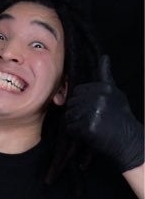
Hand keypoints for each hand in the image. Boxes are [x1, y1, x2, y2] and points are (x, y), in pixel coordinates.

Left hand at [65, 54, 143, 171]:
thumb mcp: (114, 92)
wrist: (129, 141)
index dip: (81, 102)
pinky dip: (75, 133)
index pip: (76, 92)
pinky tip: (88, 134)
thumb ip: (105, 75)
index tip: (92, 109)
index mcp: (103, 88)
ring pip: (69, 115)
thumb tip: (104, 57)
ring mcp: (93, 112)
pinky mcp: (89, 127)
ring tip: (90, 126)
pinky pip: (70, 128)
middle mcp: (98, 98)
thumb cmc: (119, 116)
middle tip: (92, 120)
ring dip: (75, 123)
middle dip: (77, 113)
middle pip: (71, 103)